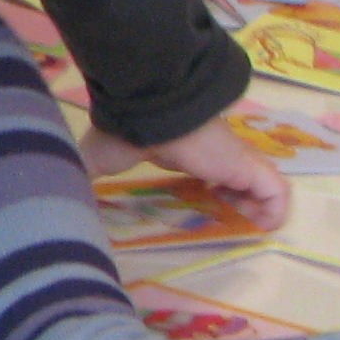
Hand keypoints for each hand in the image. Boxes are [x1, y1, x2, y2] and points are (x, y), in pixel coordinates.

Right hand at [79, 114, 291, 235]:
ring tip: (243, 228)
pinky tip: (258, 229)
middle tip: (224, 222)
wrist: (150, 110)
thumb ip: (84, 174)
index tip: (200, 207)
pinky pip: (278, 193)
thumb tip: (62, 192)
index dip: (211, 188)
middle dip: (236, 202)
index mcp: (185, 149)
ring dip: (257, 209)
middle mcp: (214, 153)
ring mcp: (235, 159)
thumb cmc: (127, 132)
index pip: (210, 168)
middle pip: (240, 177)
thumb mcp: (98, 157)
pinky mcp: (248, 166)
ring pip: (263, 185)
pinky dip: (274, 213)